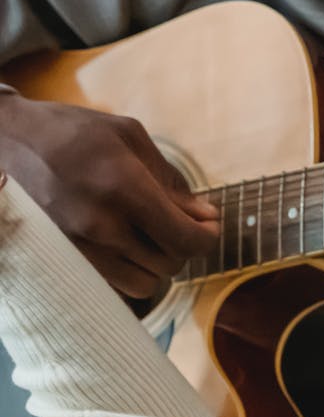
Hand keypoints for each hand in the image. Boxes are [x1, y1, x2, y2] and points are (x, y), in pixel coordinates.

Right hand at [0, 93, 218, 297]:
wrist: (5, 141)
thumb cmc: (73, 132)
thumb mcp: (129, 138)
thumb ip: (171, 181)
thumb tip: (205, 216)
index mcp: (123, 188)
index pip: (185, 241)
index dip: (208, 238)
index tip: (209, 225)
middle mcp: (101, 225)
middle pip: (171, 264)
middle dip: (184, 245)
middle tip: (179, 221)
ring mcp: (80, 247)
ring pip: (146, 283)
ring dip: (158, 262)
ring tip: (150, 232)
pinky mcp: (65, 259)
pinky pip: (118, 284)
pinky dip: (132, 269)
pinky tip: (127, 242)